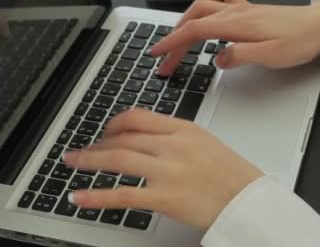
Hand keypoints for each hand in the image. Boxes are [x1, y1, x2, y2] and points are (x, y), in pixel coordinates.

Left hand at [64, 110, 263, 230]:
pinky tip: (80, 197)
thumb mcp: (205, 143)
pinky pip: (123, 195)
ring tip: (71, 163)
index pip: (138, 117)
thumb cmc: (232, 175)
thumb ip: (175, 137)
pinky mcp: (164, 198)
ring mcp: (168, 171)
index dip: (113, 124)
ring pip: (118, 159)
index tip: (104, 131)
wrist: (249, 202)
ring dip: (89, 160)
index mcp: (183, 129)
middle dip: (96, 143)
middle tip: (81, 150)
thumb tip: (146, 139)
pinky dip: (97, 196)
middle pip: (123, 137)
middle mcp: (173, 146)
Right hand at [150, 0, 319, 75]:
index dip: (172, 43)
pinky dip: (207, 1)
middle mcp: (235, 12)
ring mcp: (241, 9)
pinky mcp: (248, 10)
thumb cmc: (299, 41)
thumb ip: (241, 56)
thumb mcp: (271, 56)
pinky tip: (205, 10)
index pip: (195, 31)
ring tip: (177, 39)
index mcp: (237, 24)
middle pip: (194, 20)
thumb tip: (216, 59)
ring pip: (203, 6)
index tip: (157, 55)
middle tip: (166, 60)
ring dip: (185, 21)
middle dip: (174, 39)